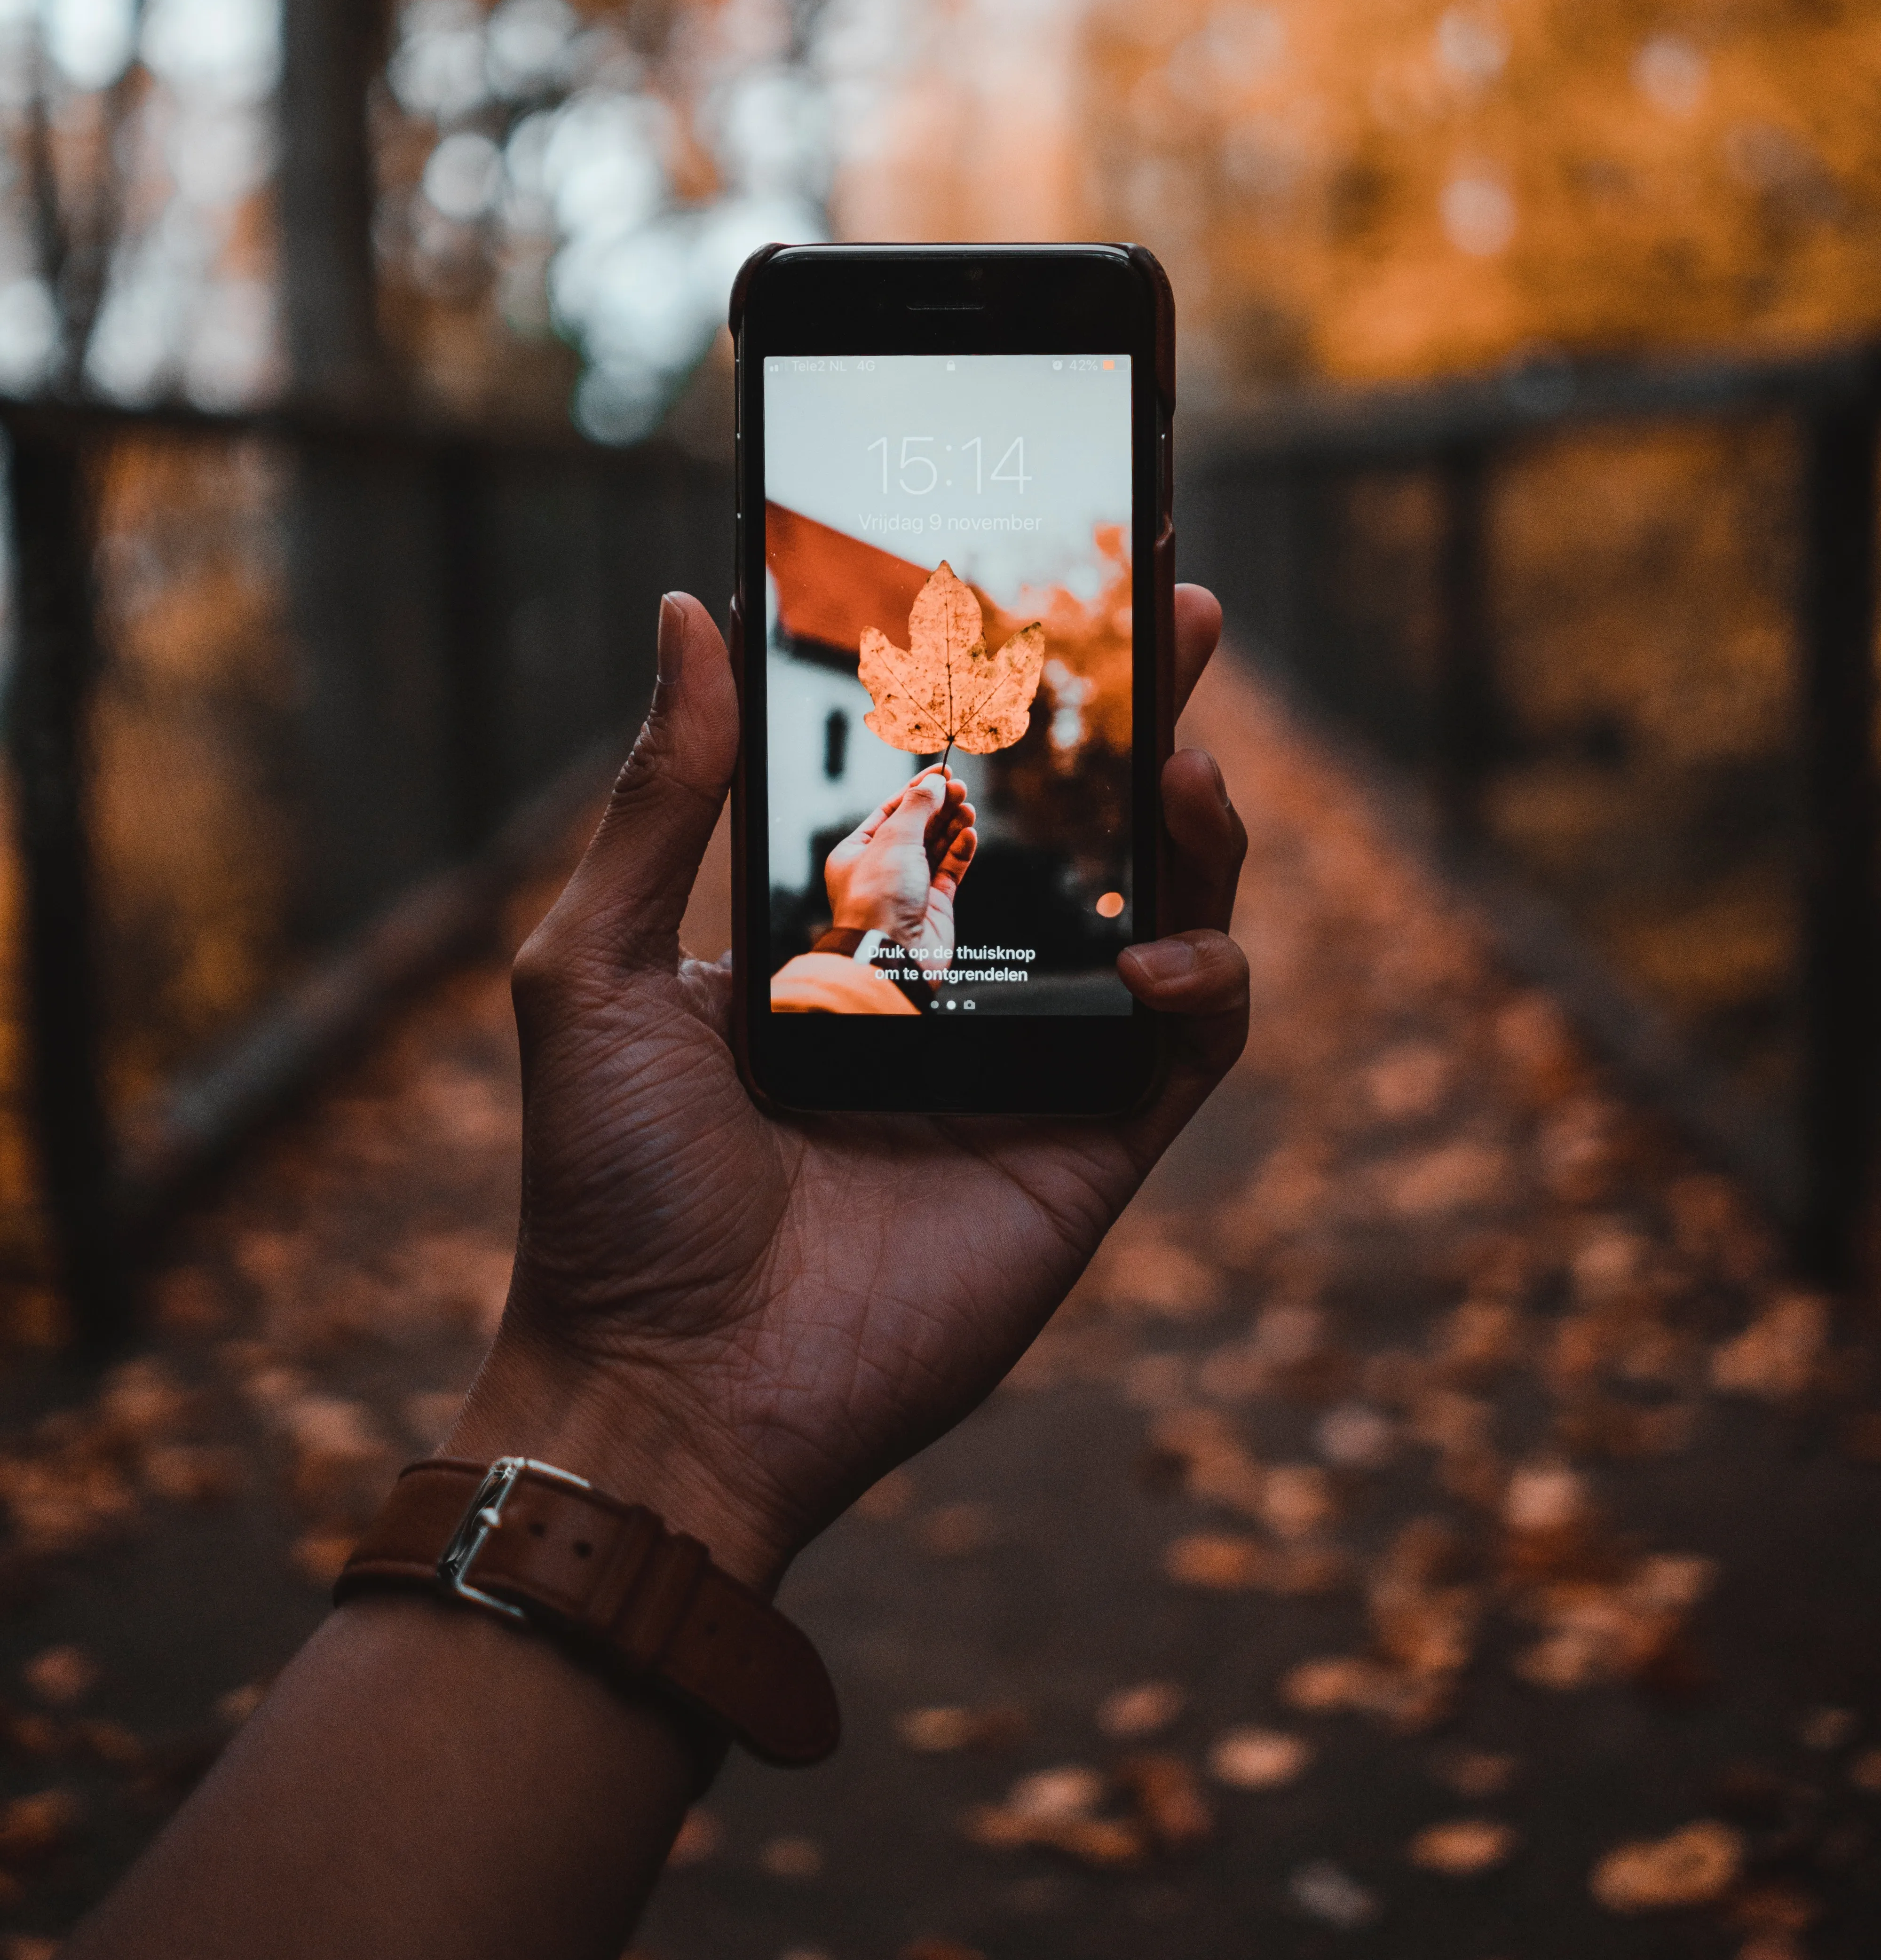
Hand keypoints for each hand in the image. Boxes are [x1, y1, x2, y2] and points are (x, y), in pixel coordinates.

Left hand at [452, 588, 1248, 1591]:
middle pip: (1076, 815)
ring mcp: (1031, 1060)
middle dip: (1137, 710)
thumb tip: (683, 607)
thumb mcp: (599, 964)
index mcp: (843, 924)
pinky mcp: (1090, 1148)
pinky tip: (1162, 952)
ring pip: (1161, 909)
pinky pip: (1190, 1043)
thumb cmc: (608, 1185)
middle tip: (1177, 606)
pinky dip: (1206, 979)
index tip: (1043, 571)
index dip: (1008, 676)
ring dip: (1193, 827)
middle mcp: (949, 977)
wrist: (666, 1388)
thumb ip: (661, 794)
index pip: (949, 769)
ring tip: (1189, 767)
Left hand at [823, 772, 975, 968]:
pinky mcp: (934, 906)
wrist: (891, 956)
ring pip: (935, 849)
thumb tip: (934, 783)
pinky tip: (970, 833)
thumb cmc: (879, 897)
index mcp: (857, 853)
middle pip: (915, 828)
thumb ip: (917, 807)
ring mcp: (909, 888)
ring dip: (952, 826)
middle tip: (959, 787)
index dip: (915, 790)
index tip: (941, 772)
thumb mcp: (894, 839)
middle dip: (938, 806)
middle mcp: (881, 870)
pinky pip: (950, 871)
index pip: (889, 811)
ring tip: (968, 807)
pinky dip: (960, 851)